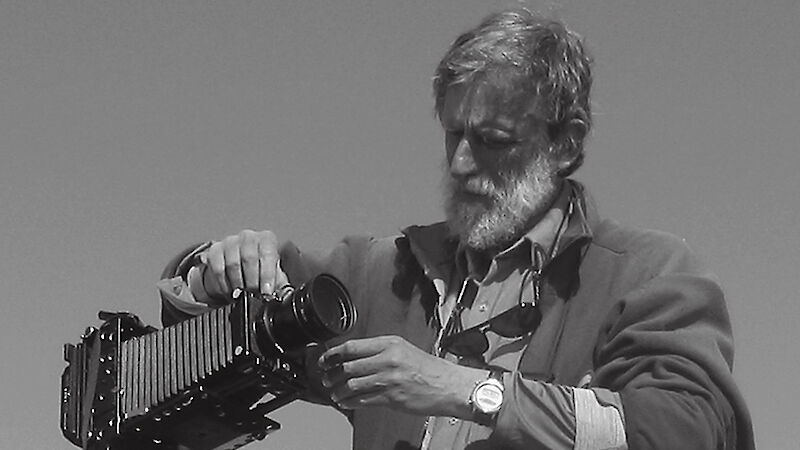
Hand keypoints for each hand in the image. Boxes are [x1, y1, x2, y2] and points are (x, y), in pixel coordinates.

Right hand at [202, 229, 288, 296]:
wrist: (239, 266)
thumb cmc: (260, 269)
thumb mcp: (273, 275)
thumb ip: (280, 285)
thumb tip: (285, 297)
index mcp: (266, 239)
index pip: (267, 254)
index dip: (267, 275)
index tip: (266, 292)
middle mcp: (248, 237)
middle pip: (249, 258)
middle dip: (252, 281)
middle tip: (254, 295)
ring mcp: (230, 242)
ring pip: (232, 264)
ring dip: (238, 284)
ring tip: (242, 295)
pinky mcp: (215, 251)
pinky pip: (218, 269)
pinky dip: (224, 284)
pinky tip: (230, 292)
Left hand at [317, 335, 483, 417]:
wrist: (448, 385)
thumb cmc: (427, 368)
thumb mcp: (403, 349)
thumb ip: (380, 351)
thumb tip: (354, 356)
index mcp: (389, 343)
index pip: (352, 346)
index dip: (333, 354)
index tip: (324, 359)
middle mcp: (388, 359)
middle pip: (348, 366)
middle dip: (332, 374)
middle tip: (325, 378)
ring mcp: (389, 379)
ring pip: (352, 385)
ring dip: (339, 391)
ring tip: (334, 393)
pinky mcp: (392, 397)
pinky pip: (363, 400)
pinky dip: (350, 402)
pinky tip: (347, 402)